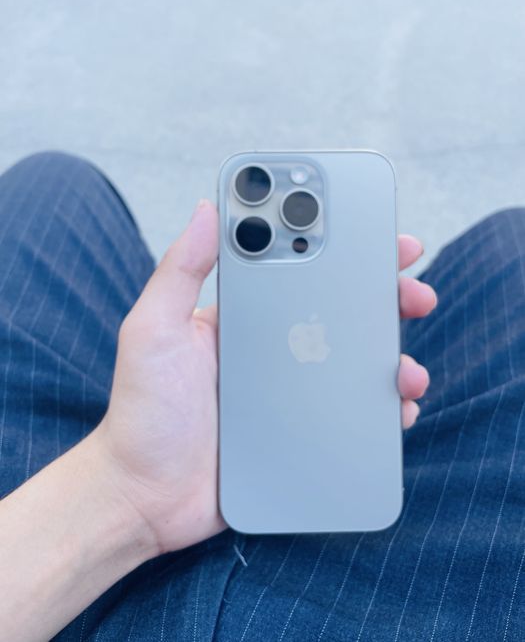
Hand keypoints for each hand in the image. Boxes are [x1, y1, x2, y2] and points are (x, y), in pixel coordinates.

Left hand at [93, 201, 435, 555]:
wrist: (146, 496)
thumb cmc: (142, 411)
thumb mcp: (153, 330)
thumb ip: (179, 270)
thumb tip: (208, 208)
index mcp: (243, 316)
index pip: (299, 268)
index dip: (341, 247)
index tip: (378, 233)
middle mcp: (273, 347)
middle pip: (341, 311)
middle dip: (384, 296)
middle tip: (415, 293)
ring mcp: (291, 391)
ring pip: (356, 361)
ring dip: (393, 354)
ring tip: (408, 369)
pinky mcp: (303, 430)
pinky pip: (353, 412)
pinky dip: (382, 407)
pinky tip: (399, 409)